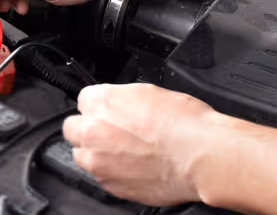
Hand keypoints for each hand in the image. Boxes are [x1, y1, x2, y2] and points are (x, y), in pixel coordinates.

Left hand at [63, 84, 217, 206]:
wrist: (203, 157)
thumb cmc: (186, 124)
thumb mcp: (151, 93)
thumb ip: (122, 99)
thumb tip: (118, 104)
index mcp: (102, 102)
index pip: (84, 100)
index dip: (100, 107)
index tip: (110, 113)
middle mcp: (93, 131)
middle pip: (74, 128)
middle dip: (89, 129)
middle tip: (111, 132)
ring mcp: (98, 161)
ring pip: (82, 155)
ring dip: (96, 152)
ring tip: (124, 152)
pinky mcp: (109, 184)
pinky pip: (100, 176)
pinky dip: (112, 172)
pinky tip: (134, 167)